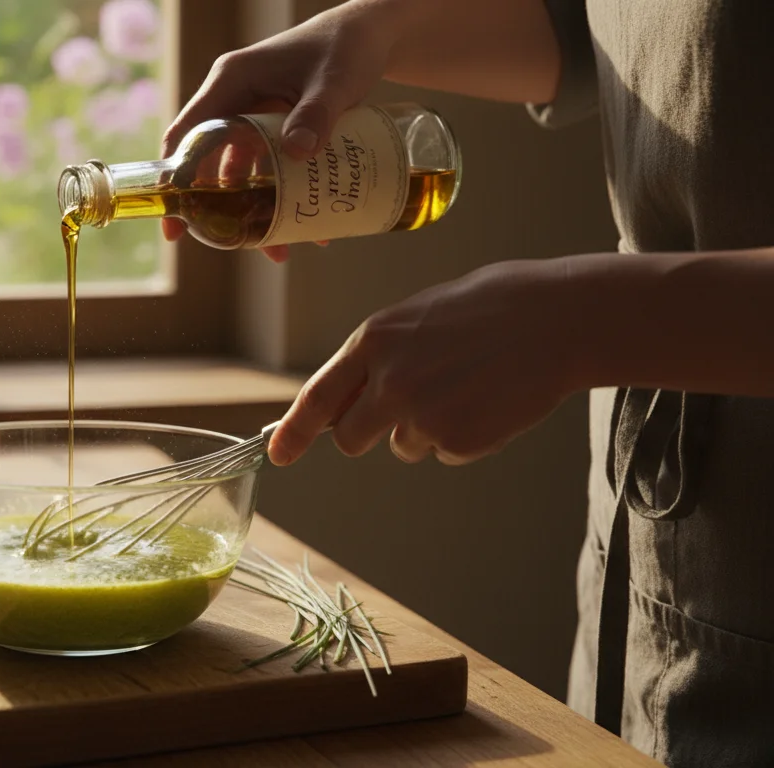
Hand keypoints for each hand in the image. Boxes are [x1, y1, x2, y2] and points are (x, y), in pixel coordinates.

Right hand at [160, 1, 402, 261]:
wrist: (373, 33)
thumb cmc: (347, 46)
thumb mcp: (334, 80)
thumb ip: (317, 113)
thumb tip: (297, 153)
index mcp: (232, 80)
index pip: (189, 131)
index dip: (177, 176)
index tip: (175, 218)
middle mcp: (236, 98)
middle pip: (211, 158)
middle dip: (217, 204)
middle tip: (219, 242)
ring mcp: (255, 113)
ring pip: (242, 168)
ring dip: (255, 206)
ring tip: (276, 247)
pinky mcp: (277, 126)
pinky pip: (270, 166)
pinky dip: (282, 194)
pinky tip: (307, 224)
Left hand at [267, 258, 584, 465]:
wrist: (555, 318)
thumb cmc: (485, 309)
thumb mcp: (414, 318)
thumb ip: (376, 358)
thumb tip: (342, 404)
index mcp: (374, 341)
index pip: (316, 398)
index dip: (292, 432)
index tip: (277, 453)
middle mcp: (390, 381)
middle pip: (350, 438)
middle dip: (367, 433)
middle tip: (406, 408)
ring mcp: (423, 415)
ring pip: (404, 446)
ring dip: (425, 429)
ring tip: (466, 386)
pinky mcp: (458, 440)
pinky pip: (446, 452)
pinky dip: (463, 436)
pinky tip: (487, 400)